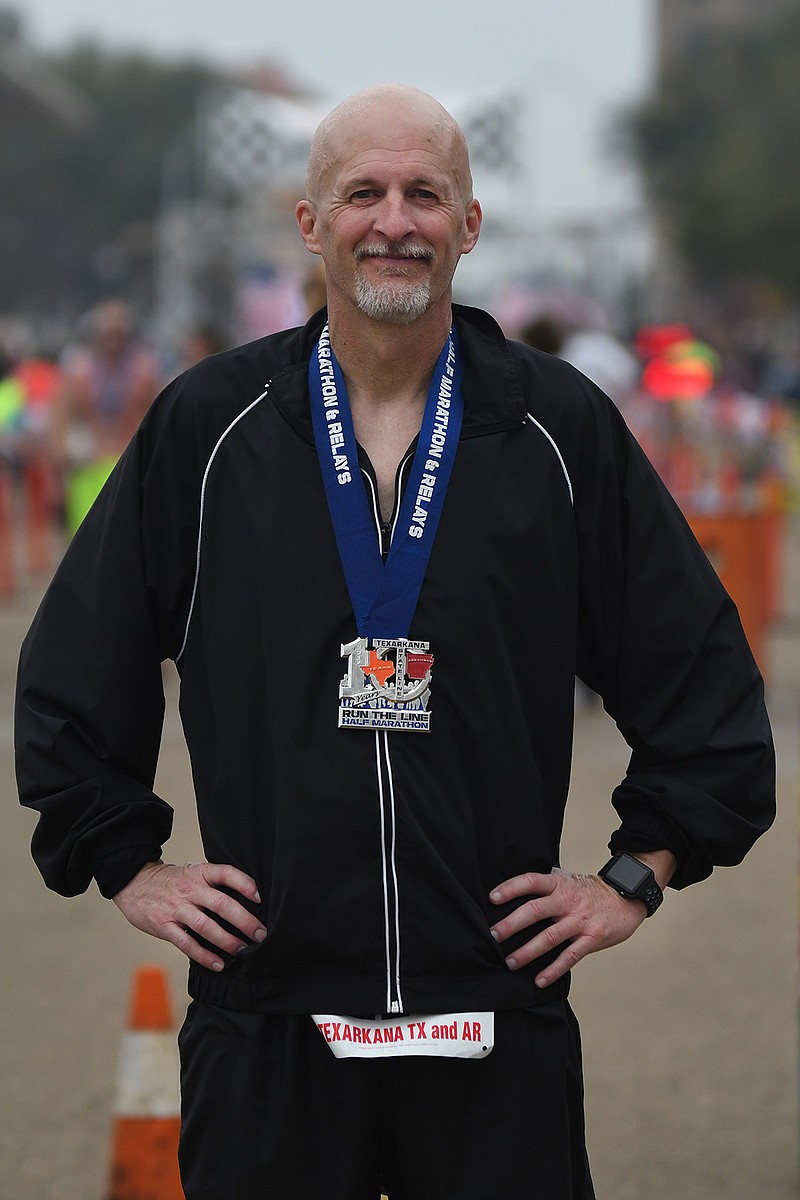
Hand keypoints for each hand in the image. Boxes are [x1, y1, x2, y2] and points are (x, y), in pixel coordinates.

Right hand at [112, 861, 265, 971]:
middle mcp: (189, 890)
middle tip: (260, 933)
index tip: (260, 898)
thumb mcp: (192, 874)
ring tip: (242, 950)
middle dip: (243, 920)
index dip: (245, 883)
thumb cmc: (169, 882)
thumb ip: (213, 885)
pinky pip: (186, 943)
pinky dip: (203, 955)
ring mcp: (176, 908)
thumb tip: (245, 903)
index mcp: (199, 874)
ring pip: (205, 926)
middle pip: (221, 903)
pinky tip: (218, 964)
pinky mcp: (163, 925)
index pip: (226, 873)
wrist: (133, 882)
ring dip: (226, 940)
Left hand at [489, 870, 647, 988]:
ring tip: (511, 962)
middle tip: (494, 935)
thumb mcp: (568, 881)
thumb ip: (546, 887)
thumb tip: (514, 895)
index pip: (531, 881)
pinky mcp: (591, 938)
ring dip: (528, 951)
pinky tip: (540, 980)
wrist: (626, 897)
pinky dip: (553, 970)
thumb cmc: (590, 891)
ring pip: (549, 937)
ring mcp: (580, 920)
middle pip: (535, 910)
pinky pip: (569, 957)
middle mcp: (568, 900)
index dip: (511, 888)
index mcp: (559, 884)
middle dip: (512, 924)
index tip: (492, 898)